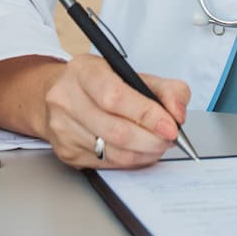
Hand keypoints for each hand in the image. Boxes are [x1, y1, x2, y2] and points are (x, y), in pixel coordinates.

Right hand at [40, 54, 189, 169]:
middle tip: (170, 138)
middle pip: (116, 130)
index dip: (147, 115)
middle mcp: (66, 99)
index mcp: (83, 71)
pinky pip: (107, 164)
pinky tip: (138, 150)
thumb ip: (165, 89)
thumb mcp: (132, 73)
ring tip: (157, 143)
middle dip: (152, 139)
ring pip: (114, 152)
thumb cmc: (99, 83)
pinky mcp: (66, 152)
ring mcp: (63, 128)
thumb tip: (177, 114)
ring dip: (145, 152)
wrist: (59, 95)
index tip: (171, 126)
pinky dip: (131, 161)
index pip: (115, 97)